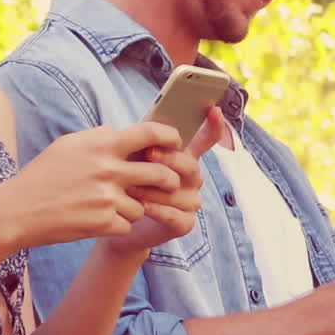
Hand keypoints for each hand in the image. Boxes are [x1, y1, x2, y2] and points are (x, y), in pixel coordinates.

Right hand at [9, 120, 187, 247]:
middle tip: (167, 182)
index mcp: (102, 145)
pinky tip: (101, 220)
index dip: (170, 137)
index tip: (176, 143)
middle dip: (170, 179)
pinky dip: (119, 224)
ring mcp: (108, 198)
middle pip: (160, 173)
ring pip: (144, 204)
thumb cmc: (42, 175)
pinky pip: (128, 224)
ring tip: (115, 205)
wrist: (18, 210)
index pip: (150, 134)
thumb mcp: (69, 144)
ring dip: (136, 206)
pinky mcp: (104, 224)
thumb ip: (98, 137)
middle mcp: (109, 170)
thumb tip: (119, 131)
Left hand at [106, 106, 223, 254]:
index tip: (214, 109)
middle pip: (190, 165)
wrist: (120, 220)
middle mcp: (192, 179)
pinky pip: (175, 215)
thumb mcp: (134, 159)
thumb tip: (145, 130)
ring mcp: (191, 202)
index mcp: (184, 158)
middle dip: (169, 159)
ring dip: (154, 188)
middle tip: (149, 152)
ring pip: (179, 192)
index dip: (213, 125)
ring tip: (132, 185)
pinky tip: (142, 205)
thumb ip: (145, 144)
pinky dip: (157, 210)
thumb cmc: (127, 183)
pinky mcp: (185, 224)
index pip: (206, 140)